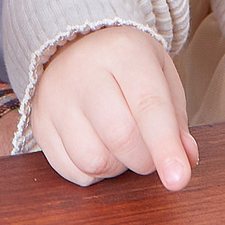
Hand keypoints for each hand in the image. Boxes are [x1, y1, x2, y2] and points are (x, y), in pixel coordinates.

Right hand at [28, 26, 196, 188]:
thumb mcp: (161, 76)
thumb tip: (185, 160)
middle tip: (149, 150)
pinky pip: (70, 170)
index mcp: (123, 53)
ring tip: (119, 145)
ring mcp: (55, 99)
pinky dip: (92, 172)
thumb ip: (175, 119)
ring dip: (116, 167)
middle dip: (145, 160)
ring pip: (92, 160)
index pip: (148, 107)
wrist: (76, 45)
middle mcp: (83, 73)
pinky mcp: (39, 123)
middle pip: (120, 138)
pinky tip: (98, 147)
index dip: (165, 148)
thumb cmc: (127, 65)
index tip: (178, 180)